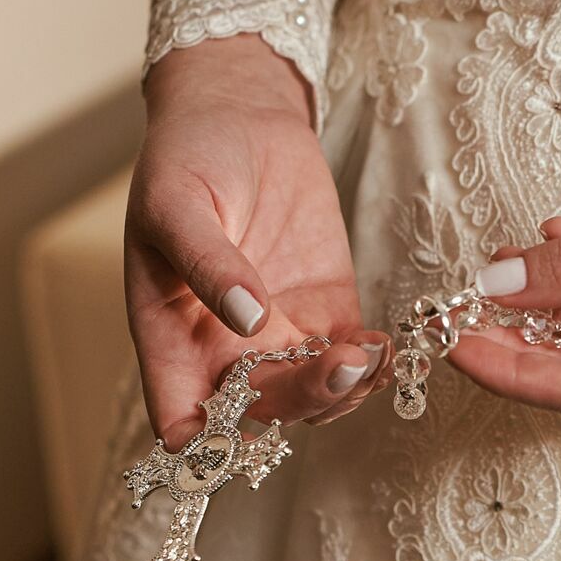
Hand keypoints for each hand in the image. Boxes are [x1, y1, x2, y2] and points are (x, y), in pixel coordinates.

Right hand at [127, 36, 390, 448]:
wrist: (239, 115)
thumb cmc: (186, 156)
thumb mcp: (177, 200)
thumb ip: (206, 261)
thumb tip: (244, 316)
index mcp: (172, 336)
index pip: (181, 421)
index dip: (207, 445)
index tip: (247, 422)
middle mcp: (224, 349)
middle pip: (262, 415)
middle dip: (304, 402)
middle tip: (341, 365)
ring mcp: (280, 335)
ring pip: (315, 398)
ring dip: (345, 391)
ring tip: (369, 354)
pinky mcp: (327, 312)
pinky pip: (353, 361)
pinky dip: (374, 365)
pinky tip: (388, 345)